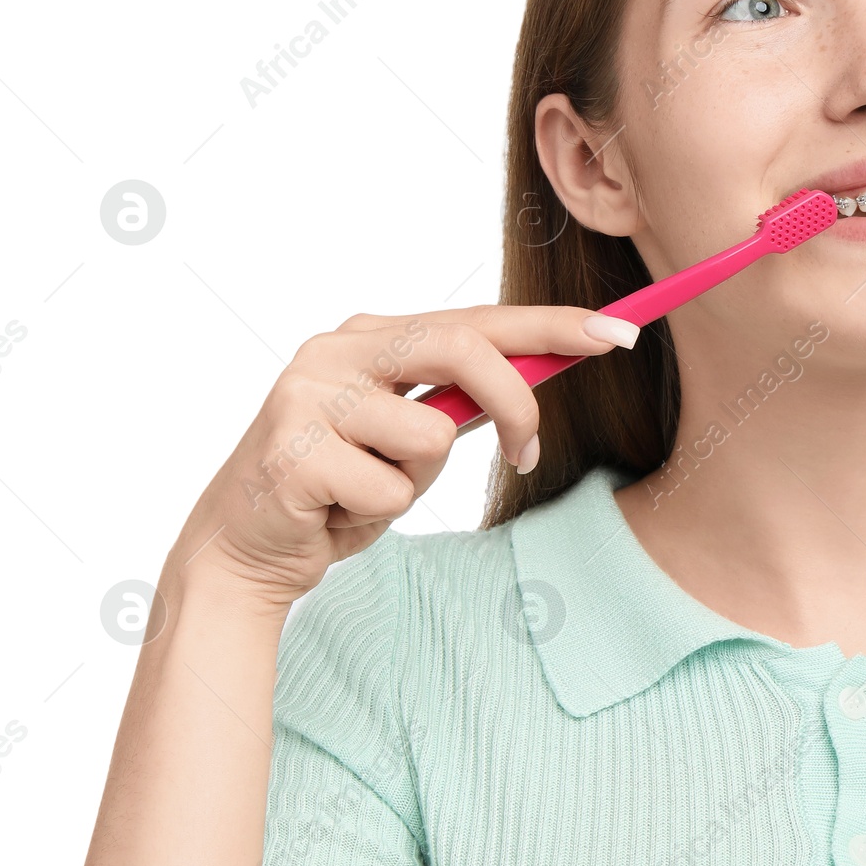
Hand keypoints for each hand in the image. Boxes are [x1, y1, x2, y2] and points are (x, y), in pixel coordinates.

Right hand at [165, 305, 638, 607]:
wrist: (245, 548)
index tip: (620, 333)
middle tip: (528, 453)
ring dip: (419, 483)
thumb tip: (546, 369)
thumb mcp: (411, 435)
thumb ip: (459, 398)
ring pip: (431, 436)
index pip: (477, 318)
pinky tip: (336, 513)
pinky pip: (389, 491)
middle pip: (460, 348)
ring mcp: (307, 396)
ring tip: (371, 491)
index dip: (553, 324)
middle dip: (515, 402)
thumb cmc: (341, 486)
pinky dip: (378, 516)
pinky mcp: (292, 452)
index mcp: (370, 337)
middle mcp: (336, 350)